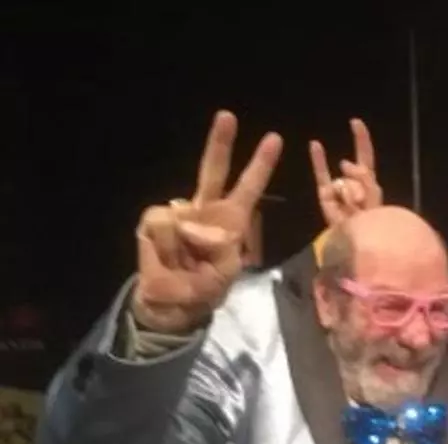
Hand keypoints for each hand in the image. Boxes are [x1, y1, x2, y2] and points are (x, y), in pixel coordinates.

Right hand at [133, 111, 281, 333]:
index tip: (274, 139)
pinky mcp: (153, 220)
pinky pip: (163, 225)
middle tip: (228, 116)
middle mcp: (205, 208)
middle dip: (220, 142)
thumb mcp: (226, 271)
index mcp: (231, 219)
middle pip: (213, 170)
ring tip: (185, 263)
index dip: (260, 165)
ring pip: (183, 215)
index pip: (249, 187)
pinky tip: (168, 258)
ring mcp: (178, 212)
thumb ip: (218, 246)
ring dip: (184, 246)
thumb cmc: (205, 285)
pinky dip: (166, 246)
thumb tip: (192, 225)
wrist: (173, 304)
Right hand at [310, 118, 382, 229]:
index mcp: (370, 185)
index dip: (362, 140)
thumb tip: (343, 164)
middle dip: (358, 174)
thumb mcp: (374, 197)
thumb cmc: (372, 223)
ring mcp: (339, 189)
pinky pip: (322, 175)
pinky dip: (319, 160)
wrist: (357, 242)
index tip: (355, 122)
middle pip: (356, 169)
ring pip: (343, 181)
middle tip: (358, 164)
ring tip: (352, 210)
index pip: (366, 158)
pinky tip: (315, 144)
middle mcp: (354, 184)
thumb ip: (363, 178)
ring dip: (349, 193)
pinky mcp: (325, 195)